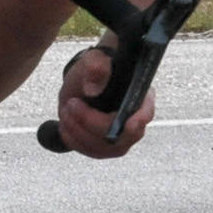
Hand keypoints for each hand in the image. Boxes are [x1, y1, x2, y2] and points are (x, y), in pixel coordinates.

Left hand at [54, 43, 153, 157]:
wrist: (84, 82)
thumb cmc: (95, 69)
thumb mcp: (94, 61)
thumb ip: (96, 68)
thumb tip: (92, 90)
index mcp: (140, 97)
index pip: (146, 112)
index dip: (141, 119)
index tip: (130, 123)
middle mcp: (135, 121)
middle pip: (122, 136)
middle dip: (92, 123)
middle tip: (72, 104)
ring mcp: (121, 138)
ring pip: (103, 148)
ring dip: (79, 131)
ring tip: (66, 109)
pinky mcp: (104, 147)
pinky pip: (90, 151)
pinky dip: (73, 139)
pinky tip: (66, 123)